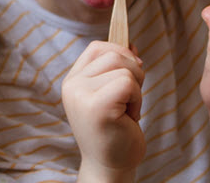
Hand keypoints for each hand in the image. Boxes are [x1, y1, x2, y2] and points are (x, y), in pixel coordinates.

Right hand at [62, 40, 144, 181]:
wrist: (111, 166)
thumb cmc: (115, 131)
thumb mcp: (112, 93)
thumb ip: (117, 68)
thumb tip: (130, 44)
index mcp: (72, 80)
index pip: (98, 47)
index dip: (121, 54)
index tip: (130, 77)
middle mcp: (72, 85)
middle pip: (114, 54)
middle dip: (133, 74)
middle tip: (128, 101)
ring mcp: (81, 95)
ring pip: (125, 68)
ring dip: (136, 89)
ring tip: (126, 111)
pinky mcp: (97, 106)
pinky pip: (129, 83)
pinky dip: (137, 99)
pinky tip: (129, 117)